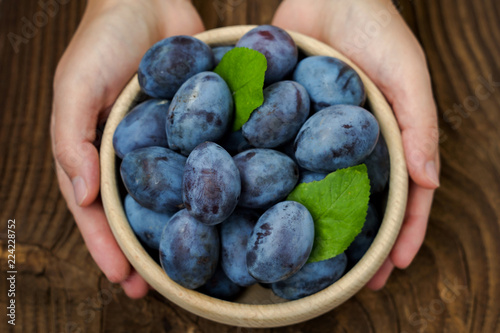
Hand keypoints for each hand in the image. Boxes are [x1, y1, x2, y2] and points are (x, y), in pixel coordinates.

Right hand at [50, 0, 203, 297]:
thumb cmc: (103, 38)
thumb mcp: (75, 84)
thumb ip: (71, 137)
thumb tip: (81, 195)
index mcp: (97, 151)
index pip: (96, 209)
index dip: (106, 245)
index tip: (121, 279)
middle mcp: (134, 154)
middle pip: (138, 211)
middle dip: (144, 249)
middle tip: (158, 287)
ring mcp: (169, 143)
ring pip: (175, 194)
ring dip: (182, 226)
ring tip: (197, 261)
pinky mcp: (199, 126)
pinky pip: (205, 160)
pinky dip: (213, 185)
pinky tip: (229, 208)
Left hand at [273, 0, 439, 288]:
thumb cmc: (376, 27)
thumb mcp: (408, 73)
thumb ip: (420, 124)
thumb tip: (430, 182)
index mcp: (385, 139)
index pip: (402, 196)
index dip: (401, 233)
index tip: (393, 268)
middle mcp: (348, 144)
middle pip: (356, 203)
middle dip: (356, 242)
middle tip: (349, 280)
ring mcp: (313, 136)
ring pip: (314, 189)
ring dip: (313, 224)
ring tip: (306, 258)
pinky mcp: (281, 120)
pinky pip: (278, 156)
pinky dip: (273, 183)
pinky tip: (263, 209)